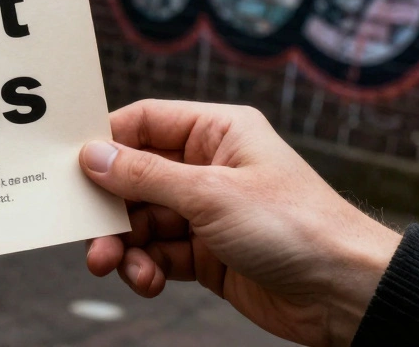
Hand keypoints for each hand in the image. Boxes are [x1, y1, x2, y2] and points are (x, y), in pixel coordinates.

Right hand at [80, 100, 400, 346]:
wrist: (347, 295)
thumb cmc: (295, 227)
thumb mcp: (210, 195)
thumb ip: (144, 176)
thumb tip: (92, 155)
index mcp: (217, 133)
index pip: (144, 122)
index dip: (105, 142)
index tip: (70, 166)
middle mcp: (209, 167)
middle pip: (135, 178)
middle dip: (110, 208)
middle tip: (88, 233)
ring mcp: (207, 213)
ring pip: (142, 221)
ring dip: (125, 245)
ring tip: (117, 266)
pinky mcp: (208, 254)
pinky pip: (159, 254)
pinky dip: (146, 267)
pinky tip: (147, 280)